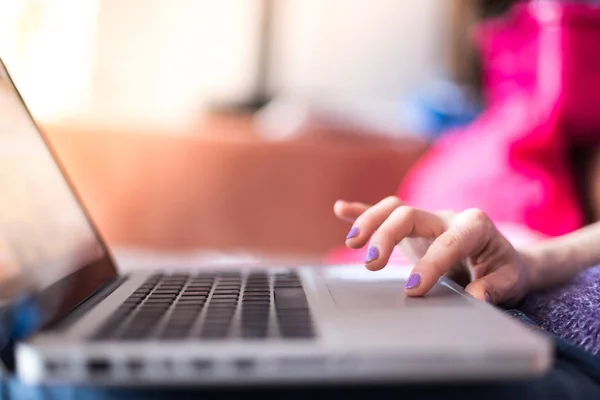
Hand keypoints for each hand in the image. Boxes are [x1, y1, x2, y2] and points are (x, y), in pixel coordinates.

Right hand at [334, 196, 532, 305]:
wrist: (502, 258)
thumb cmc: (506, 270)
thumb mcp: (511, 281)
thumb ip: (495, 287)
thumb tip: (476, 296)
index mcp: (474, 225)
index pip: (447, 241)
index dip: (430, 264)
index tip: (413, 289)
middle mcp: (447, 216)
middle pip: (409, 214)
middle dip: (387, 235)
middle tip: (372, 265)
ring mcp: (427, 219)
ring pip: (393, 208)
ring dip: (370, 220)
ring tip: (352, 242)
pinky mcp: (413, 227)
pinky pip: (386, 213)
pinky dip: (363, 211)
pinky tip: (341, 209)